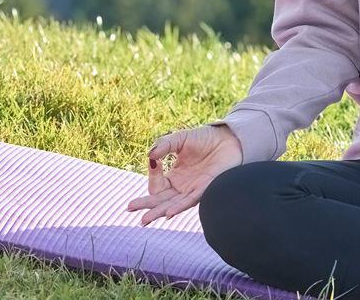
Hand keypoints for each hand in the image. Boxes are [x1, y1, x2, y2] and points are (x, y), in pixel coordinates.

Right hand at [126, 124, 242, 225]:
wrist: (230, 139)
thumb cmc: (206, 139)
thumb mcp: (181, 139)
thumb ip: (164, 145)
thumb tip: (149, 156)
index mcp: (175, 176)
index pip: (157, 183)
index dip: (152, 174)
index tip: (153, 161)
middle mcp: (182, 187)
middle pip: (160, 199)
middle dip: (145, 205)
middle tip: (130, 208)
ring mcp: (192, 190)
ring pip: (171, 205)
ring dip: (158, 212)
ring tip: (144, 219)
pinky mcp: (205, 190)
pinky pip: (190, 202)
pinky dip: (178, 208)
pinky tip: (168, 213)